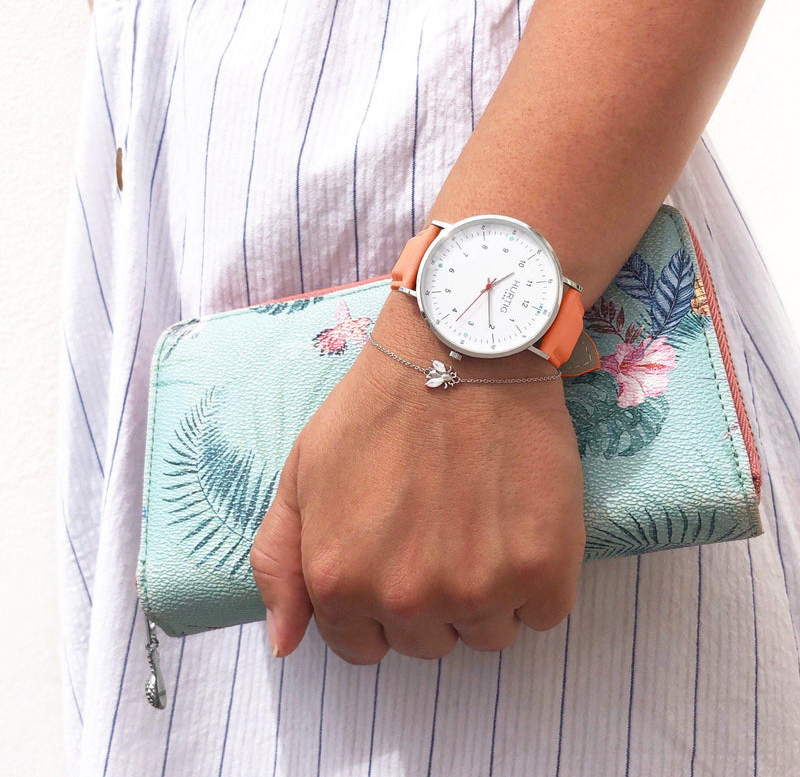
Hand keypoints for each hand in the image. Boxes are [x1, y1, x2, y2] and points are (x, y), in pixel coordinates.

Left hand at [250, 289, 585, 663]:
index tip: (398, 562)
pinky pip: (543, 613)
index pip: (363, 647)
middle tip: (441, 531)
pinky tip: (518, 525)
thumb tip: (285, 646)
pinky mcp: (544, 567)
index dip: (379, 607)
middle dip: (431, 598)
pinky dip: (537, 581)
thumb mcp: (300, 476)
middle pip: (429, 643)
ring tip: (482, 522)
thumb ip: (279, 564)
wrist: (459, 354)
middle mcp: (407, 597)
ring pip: (488, 634)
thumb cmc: (375, 410)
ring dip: (487, 593)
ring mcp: (479, 586)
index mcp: (341, 581)